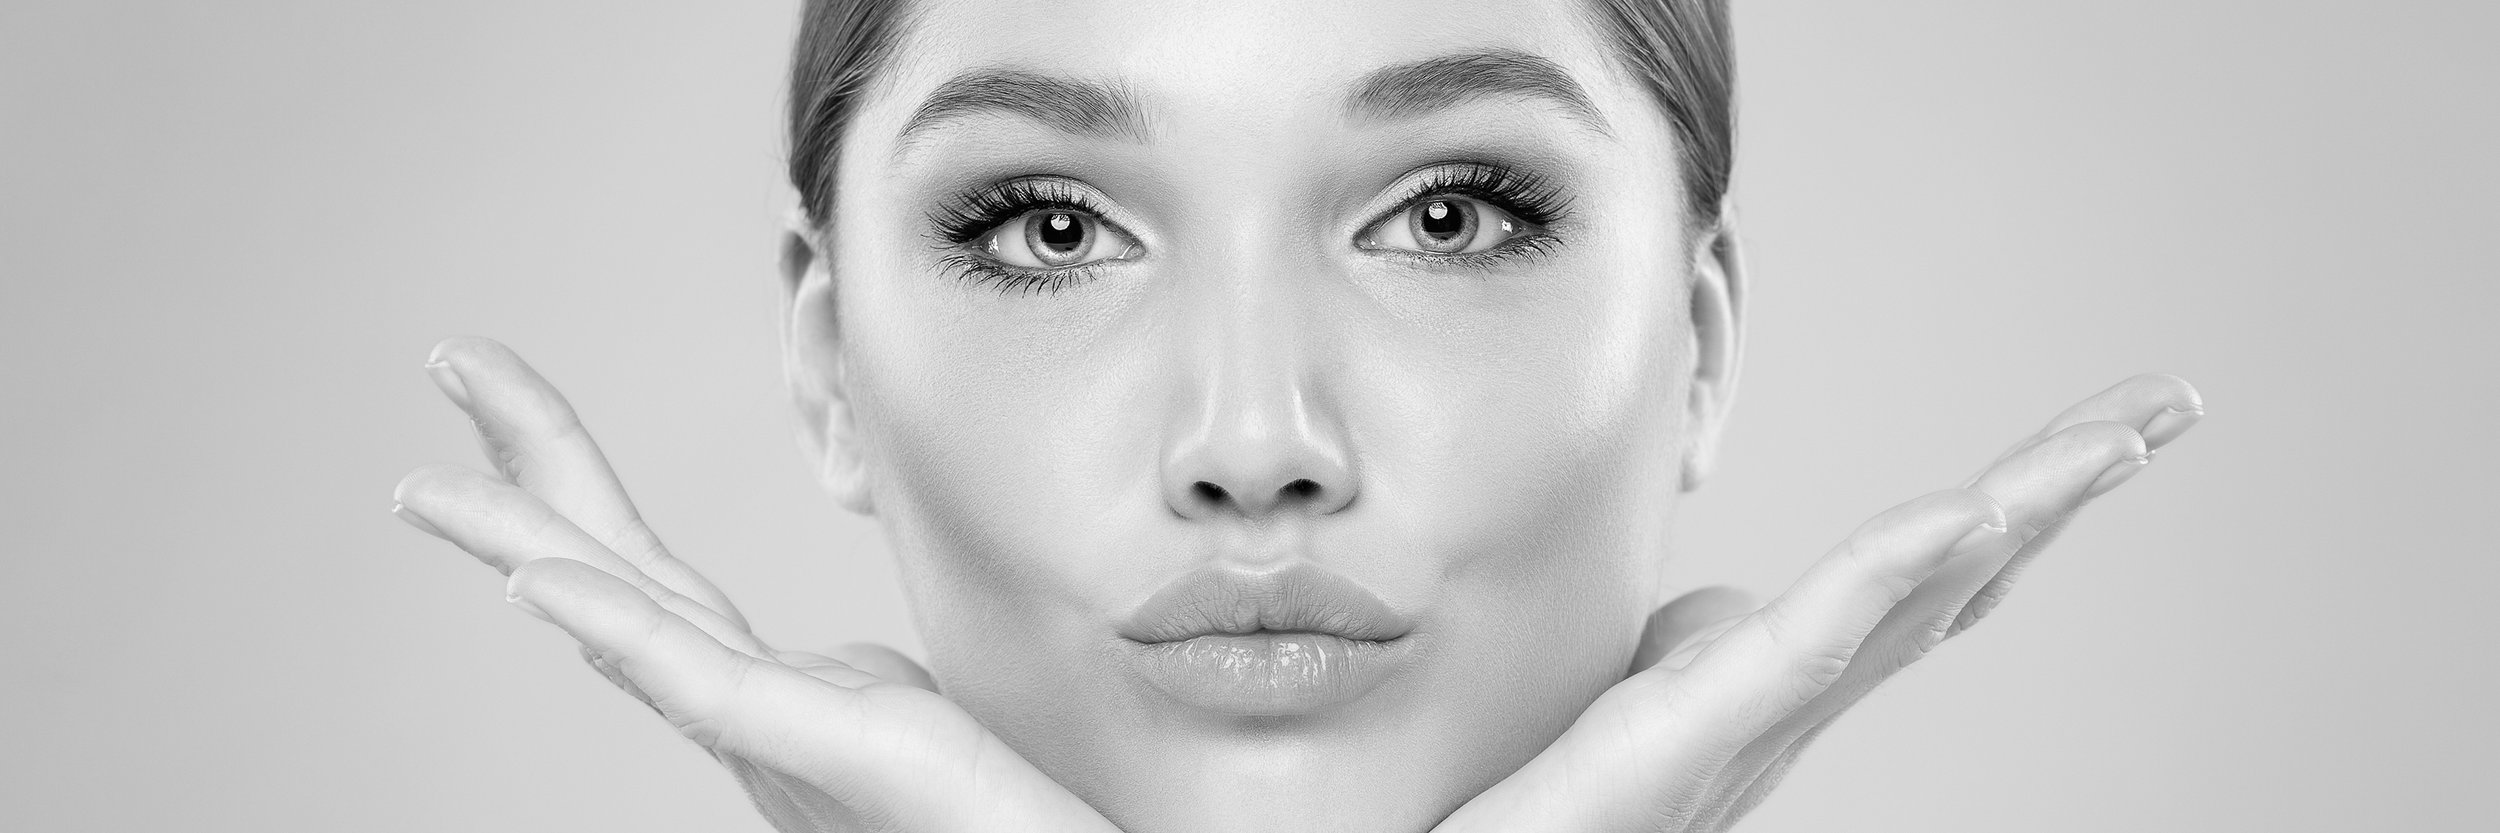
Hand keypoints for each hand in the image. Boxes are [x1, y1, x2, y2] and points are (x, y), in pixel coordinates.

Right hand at [392, 337, 1118, 832]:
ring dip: (520, 542)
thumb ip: (872, 694)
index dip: (574, 497)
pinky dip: (610, 625)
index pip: (654, 580)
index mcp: (780, 701)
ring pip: (629, 619)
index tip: (505, 417)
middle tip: (450, 360)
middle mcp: (757, 721)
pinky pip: (702, 684)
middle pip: (619, 572)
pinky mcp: (827, 752)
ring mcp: (782, 741)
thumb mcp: (923, 725)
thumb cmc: (999, 823)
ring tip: (425, 487)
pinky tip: (533, 578)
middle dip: (527, 470)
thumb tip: (867, 675)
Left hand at [1435, 374, 2204, 831]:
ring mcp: (1751, 726)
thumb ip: (1691, 652)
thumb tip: (1726, 605)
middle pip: (1956, 578)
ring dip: (2024, 511)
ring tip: (2119, 437)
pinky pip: (1809, 642)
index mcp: (1774, 695)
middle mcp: (1790, 714)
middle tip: (2170, 406)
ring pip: (1913, 597)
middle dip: (2065, 492)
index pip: (1920, 583)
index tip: (2108, 433)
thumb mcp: (1628, 708)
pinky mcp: (1685, 734)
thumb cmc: (1547, 819)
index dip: (2016, 510)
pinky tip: (1966, 509)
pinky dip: (1895, 569)